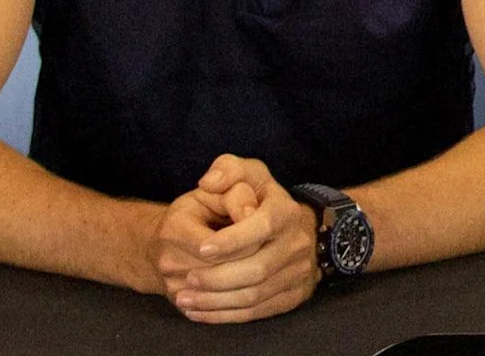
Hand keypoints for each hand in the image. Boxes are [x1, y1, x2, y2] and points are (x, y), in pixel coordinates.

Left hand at [151, 155, 322, 322]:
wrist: (287, 231)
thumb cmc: (256, 200)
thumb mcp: (246, 175)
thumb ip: (227, 169)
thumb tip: (209, 181)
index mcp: (285, 211)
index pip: (262, 228)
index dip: (232, 241)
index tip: (202, 249)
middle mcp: (298, 243)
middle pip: (257, 269)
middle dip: (217, 278)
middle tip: (186, 280)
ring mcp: (299, 271)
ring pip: (255, 295)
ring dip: (216, 301)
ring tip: (185, 298)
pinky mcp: (293, 295)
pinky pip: (258, 312)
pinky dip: (226, 315)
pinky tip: (200, 311)